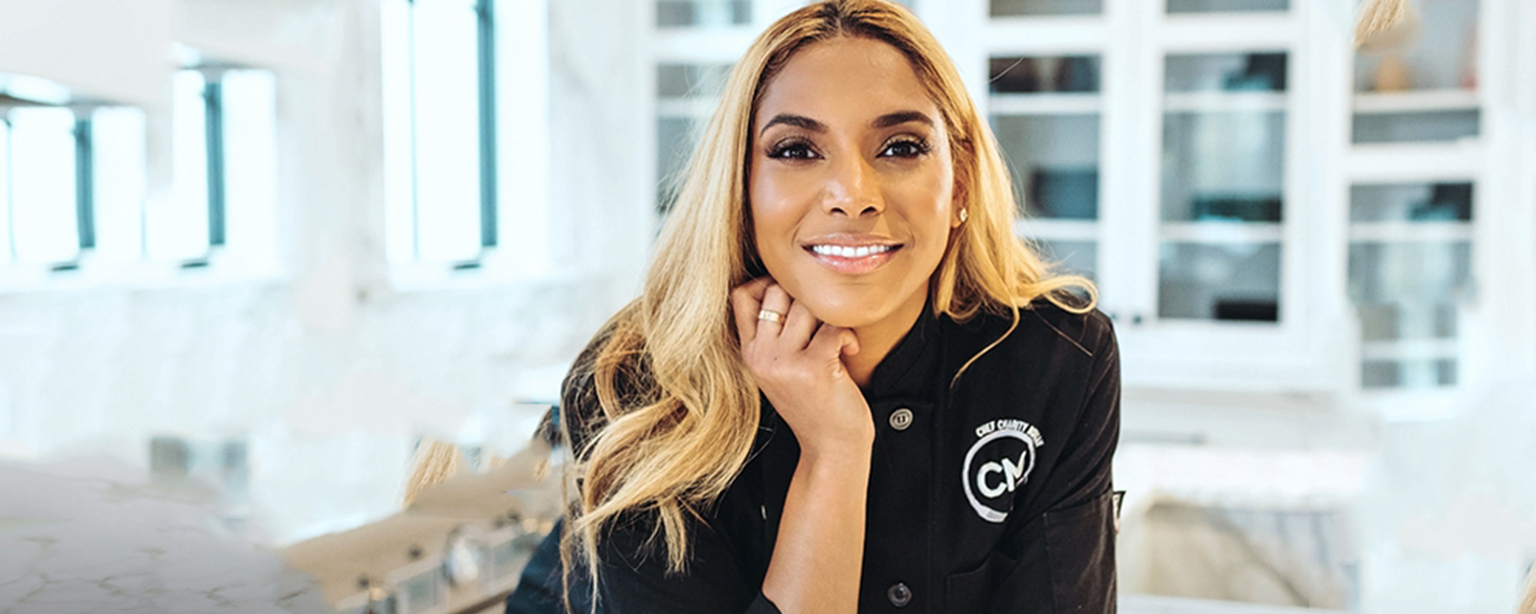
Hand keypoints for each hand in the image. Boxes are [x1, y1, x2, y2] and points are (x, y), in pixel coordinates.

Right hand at [730, 278, 873, 457]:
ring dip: (830, 314)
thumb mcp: (779, 369)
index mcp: (749, 353)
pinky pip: (834, 326)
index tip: (794, 299)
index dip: (767, 283)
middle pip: (778, 291)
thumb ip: (775, 334)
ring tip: (837, 336)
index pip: (741, 295)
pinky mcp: (813, 368)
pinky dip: (849, 335)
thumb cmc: (813, 404)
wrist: (831, 448)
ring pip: (807, 304)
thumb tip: (790, 284)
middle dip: (807, 297)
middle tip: (822, 320)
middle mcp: (760, 356)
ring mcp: (784, 362)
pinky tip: (849, 351)